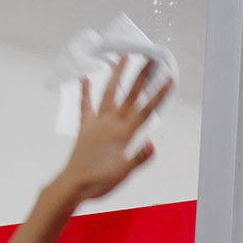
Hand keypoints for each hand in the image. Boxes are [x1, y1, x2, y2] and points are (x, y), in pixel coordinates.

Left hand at [56, 56, 172, 201]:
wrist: (72, 185)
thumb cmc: (98, 181)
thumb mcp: (124, 173)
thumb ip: (139, 158)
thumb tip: (151, 145)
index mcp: (122, 135)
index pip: (145, 111)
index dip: (158, 95)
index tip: (169, 78)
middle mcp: (110, 125)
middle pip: (130, 96)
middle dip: (142, 77)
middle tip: (151, 58)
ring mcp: (96, 124)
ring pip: (109, 94)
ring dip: (117, 75)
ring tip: (123, 58)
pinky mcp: (84, 128)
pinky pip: (85, 107)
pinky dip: (85, 92)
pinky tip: (85, 78)